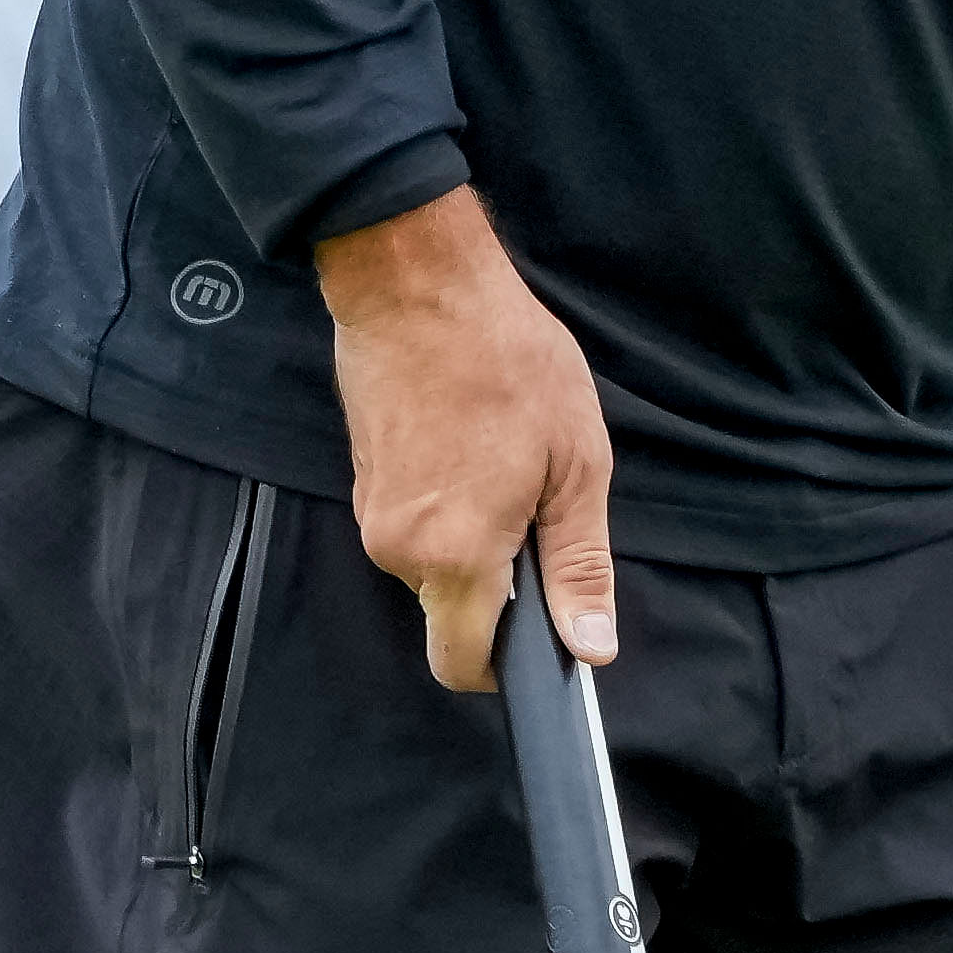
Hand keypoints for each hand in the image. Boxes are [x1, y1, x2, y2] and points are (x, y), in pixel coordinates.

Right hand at [316, 187, 613, 691]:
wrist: (418, 285)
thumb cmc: (509, 363)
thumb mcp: (576, 463)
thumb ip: (578, 565)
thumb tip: (590, 649)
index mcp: (455, 556)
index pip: (462, 665)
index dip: (508, 667)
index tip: (545, 631)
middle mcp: (399, 549)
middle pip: (449, 612)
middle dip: (498, 585)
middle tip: (539, 507)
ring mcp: (372, 513)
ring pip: (431, 564)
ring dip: (473, 538)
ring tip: (505, 461)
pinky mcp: (362, 479)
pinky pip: (411, 523)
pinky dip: (446, 505)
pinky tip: (472, 444)